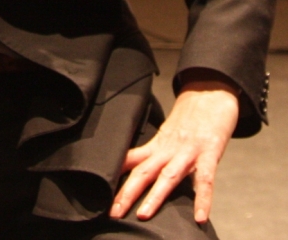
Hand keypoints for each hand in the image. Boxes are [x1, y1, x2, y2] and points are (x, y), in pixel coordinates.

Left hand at [110, 75, 238, 223]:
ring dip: (155, 196)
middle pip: (143, 172)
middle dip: (127, 193)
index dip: (115, 179)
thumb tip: (139, 170)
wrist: (209, 93)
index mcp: (157, 145)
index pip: (130, 162)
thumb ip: (156, 153)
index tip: (101, 196)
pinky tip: (201, 218)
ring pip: (169, 176)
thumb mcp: (167, 135)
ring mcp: (188, 151)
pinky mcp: (209, 154)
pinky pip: (206, 179)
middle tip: (113, 212)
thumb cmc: (189, 119)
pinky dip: (203, 199)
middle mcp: (168, 149)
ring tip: (143, 215)